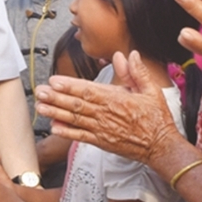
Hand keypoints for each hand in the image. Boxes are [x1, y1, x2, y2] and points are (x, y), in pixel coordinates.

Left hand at [39, 51, 184, 166]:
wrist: (161, 147)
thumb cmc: (157, 118)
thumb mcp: (152, 90)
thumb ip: (137, 72)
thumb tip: (128, 55)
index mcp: (118, 99)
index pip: (89, 91)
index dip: (70, 86)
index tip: (55, 81)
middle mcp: (107, 114)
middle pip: (77, 104)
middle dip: (56, 97)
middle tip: (39, 91)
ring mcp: (103, 130)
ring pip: (75, 120)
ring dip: (56, 113)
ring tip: (40, 107)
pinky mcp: (102, 143)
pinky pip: (81, 137)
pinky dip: (67, 132)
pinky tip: (54, 128)